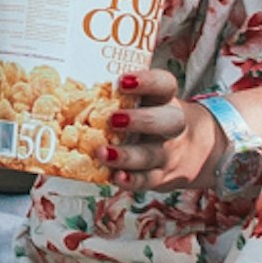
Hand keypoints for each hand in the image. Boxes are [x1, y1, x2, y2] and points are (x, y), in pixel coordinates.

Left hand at [104, 66, 225, 189]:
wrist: (190, 151)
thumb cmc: (153, 118)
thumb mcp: (148, 102)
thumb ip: (120, 95)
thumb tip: (71, 86)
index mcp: (165, 100)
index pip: (165, 85)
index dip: (147, 82)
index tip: (122, 81)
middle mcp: (171, 125)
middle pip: (167, 121)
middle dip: (141, 120)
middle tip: (113, 119)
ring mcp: (167, 153)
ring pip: (151, 154)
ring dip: (126, 156)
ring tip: (102, 153)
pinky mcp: (160, 176)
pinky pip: (147, 180)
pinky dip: (131, 181)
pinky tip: (116, 177)